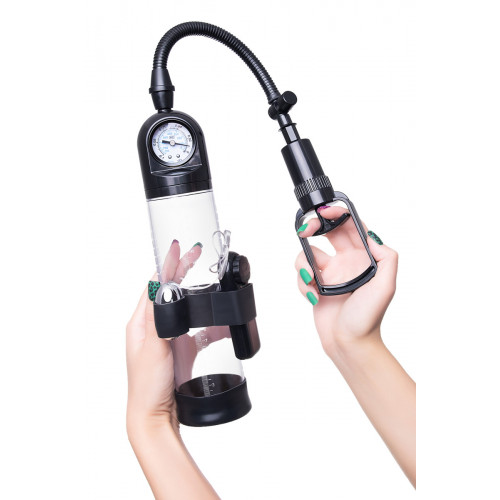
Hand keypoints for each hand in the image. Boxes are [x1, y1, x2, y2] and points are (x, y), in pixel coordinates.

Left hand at [126, 240, 201, 429]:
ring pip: (186, 309)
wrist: (155, 416)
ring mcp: (168, 337)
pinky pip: (198, 330)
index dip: (167, 265)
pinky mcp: (180, 349)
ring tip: (213, 285)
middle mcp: (153, 327)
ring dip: (200, 297)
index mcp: (140, 323)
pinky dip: (211, 325)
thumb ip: (160, 321)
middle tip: (198, 255)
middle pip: (170, 291)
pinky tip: (223, 325)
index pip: (155, 285)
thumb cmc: (147, 387)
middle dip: (184, 272)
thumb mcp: (153, 350)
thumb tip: (168, 292)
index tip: (179, 247)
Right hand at [295, 205, 397, 354]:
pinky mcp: (315, 284)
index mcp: (364, 257)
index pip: (350, 227)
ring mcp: (330, 273)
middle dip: (313, 228)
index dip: (338, 214)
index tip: (324, 212)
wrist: (349, 343)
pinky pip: (301, 273)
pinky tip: (313, 296)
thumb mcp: (386, 285)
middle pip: (326, 232)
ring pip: (308, 253)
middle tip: (304, 230)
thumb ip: (386, 256)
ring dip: (304, 263)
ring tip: (311, 279)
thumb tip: (371, 236)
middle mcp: (347, 261)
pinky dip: (303, 283)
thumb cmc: (368, 318)